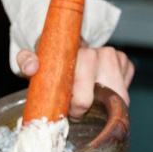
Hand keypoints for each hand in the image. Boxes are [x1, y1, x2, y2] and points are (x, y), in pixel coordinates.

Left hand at [17, 44, 133, 120]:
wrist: (67, 43)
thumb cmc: (53, 57)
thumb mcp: (37, 58)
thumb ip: (27, 60)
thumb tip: (32, 67)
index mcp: (80, 54)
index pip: (83, 98)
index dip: (75, 109)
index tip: (67, 107)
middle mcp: (101, 54)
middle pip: (106, 100)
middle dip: (90, 108)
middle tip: (75, 106)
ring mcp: (116, 57)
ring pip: (120, 99)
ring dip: (104, 104)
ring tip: (88, 97)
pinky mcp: (125, 62)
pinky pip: (125, 91)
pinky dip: (114, 96)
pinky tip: (100, 89)